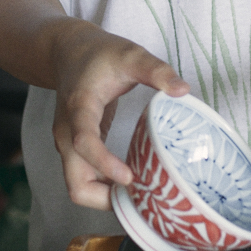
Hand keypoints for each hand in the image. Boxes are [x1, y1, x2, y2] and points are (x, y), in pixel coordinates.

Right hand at [49, 20, 188, 208]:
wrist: (68, 51)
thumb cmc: (99, 54)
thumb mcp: (130, 54)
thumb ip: (156, 70)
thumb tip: (183, 90)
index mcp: (79, 107)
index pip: (83, 142)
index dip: (104, 163)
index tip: (130, 178)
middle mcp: (67, 132)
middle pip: (76, 182)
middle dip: (106, 199)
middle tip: (144, 197)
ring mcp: (68, 144)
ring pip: (79, 188)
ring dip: (106, 198)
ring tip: (143, 195)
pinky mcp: (75, 151)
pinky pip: (85, 180)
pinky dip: (105, 190)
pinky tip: (133, 184)